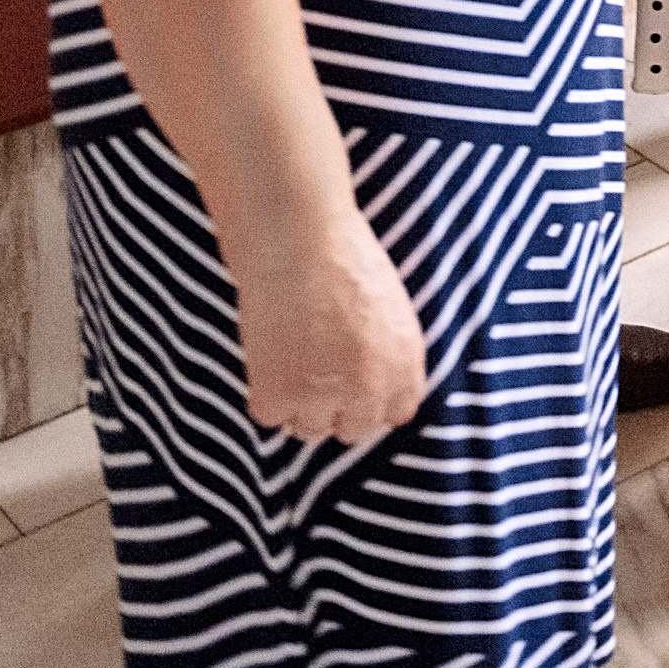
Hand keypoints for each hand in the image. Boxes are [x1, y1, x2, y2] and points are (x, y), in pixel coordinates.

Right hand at [234, 208, 426, 443]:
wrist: (300, 238)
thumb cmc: (341, 256)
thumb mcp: (387, 307)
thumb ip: (385, 353)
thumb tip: (370, 385)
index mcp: (405, 365)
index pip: (395, 412)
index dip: (369, 398)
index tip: (350, 381)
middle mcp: (371, 390)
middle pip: (352, 429)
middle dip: (333, 406)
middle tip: (311, 367)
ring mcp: (325, 398)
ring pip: (308, 428)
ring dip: (296, 401)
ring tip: (287, 350)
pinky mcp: (279, 397)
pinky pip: (269, 415)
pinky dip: (263, 390)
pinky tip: (267, 350)